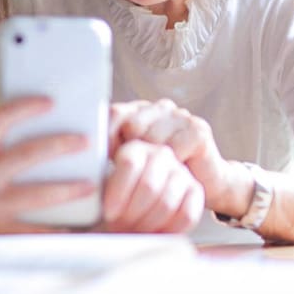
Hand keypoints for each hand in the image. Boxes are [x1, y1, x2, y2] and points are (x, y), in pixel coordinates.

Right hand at [0, 98, 97, 234]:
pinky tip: (76, 225)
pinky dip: (57, 229)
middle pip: (25, 155)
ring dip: (67, 189)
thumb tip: (39, 136)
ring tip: (89, 184)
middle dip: (60, 146)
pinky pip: (34, 232)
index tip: (50, 102)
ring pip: (36, 196)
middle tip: (85, 141)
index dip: (25, 107)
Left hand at [97, 140, 203, 232]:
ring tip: (133, 232)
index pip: (129, 164)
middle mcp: (160, 154)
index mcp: (134, 148)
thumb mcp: (100, 187)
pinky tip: (153, 234)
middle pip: (149, 185)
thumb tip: (78, 187)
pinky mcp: (196, 190)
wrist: (140, 205)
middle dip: (132, 214)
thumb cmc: (115, 199)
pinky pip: (186, 214)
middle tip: (120, 228)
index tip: (108, 214)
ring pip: (166, 202)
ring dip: (147, 224)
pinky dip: (168, 230)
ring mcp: (181, 171)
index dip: (118, 192)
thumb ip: (93, 185)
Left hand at [110, 99, 246, 216]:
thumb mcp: (133, 162)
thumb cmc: (163, 176)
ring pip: (152, 139)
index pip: (114, 113)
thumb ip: (113, 151)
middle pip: (132, 126)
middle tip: (138, 172)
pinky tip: (177, 171)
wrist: (207, 185)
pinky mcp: (198, 130)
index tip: (107, 160)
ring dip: (153, 163)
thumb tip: (86, 150)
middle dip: (131, 152)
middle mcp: (160, 107)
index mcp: (140, 110)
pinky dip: (172, 167)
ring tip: (159, 174)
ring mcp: (181, 116)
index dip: (107, 137)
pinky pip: (174, 149)